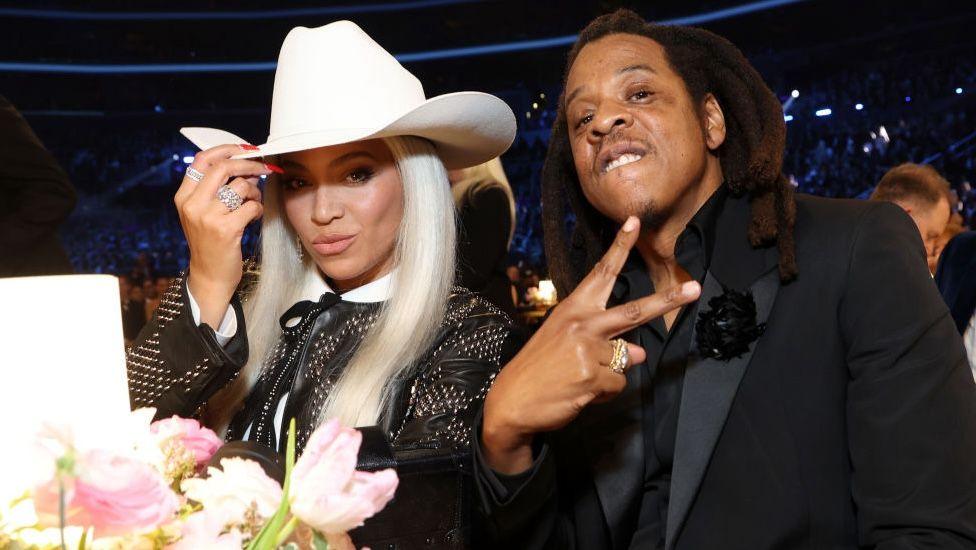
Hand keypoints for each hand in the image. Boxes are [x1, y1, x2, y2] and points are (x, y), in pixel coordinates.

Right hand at [174, 144, 273, 326]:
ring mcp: (208, 217)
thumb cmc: (210, 242)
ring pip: (242, 186)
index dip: (226, 149)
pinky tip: (252, 218)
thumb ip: (216, 189)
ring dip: (255, 192)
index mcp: (183, 197)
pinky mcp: (226, 229)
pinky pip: (252, 206)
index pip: (202, 159)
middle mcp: (192, 204)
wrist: (209, 276)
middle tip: (264, 168)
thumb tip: (246, 164)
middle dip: (249, 164)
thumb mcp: (202, 213)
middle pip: (223, 167)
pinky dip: (258, 209)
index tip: (246, 149)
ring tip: (253, 202)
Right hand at [481, 216, 700, 473]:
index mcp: (573, 308)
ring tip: (578, 378)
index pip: (601, 273)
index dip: (620, 247)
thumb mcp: (566, 345)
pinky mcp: (592, 376)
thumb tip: (639, 353)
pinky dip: (604, 393)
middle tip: (695, 288)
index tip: (635, 222)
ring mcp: (588, 350)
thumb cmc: (538, 369)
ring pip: (626, 360)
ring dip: (609, 374)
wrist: (511, 401)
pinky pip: (618, 384)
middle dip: (668, 300)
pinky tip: (579, 392)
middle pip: (634, 311)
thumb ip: (604, 342)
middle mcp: (582, 323)